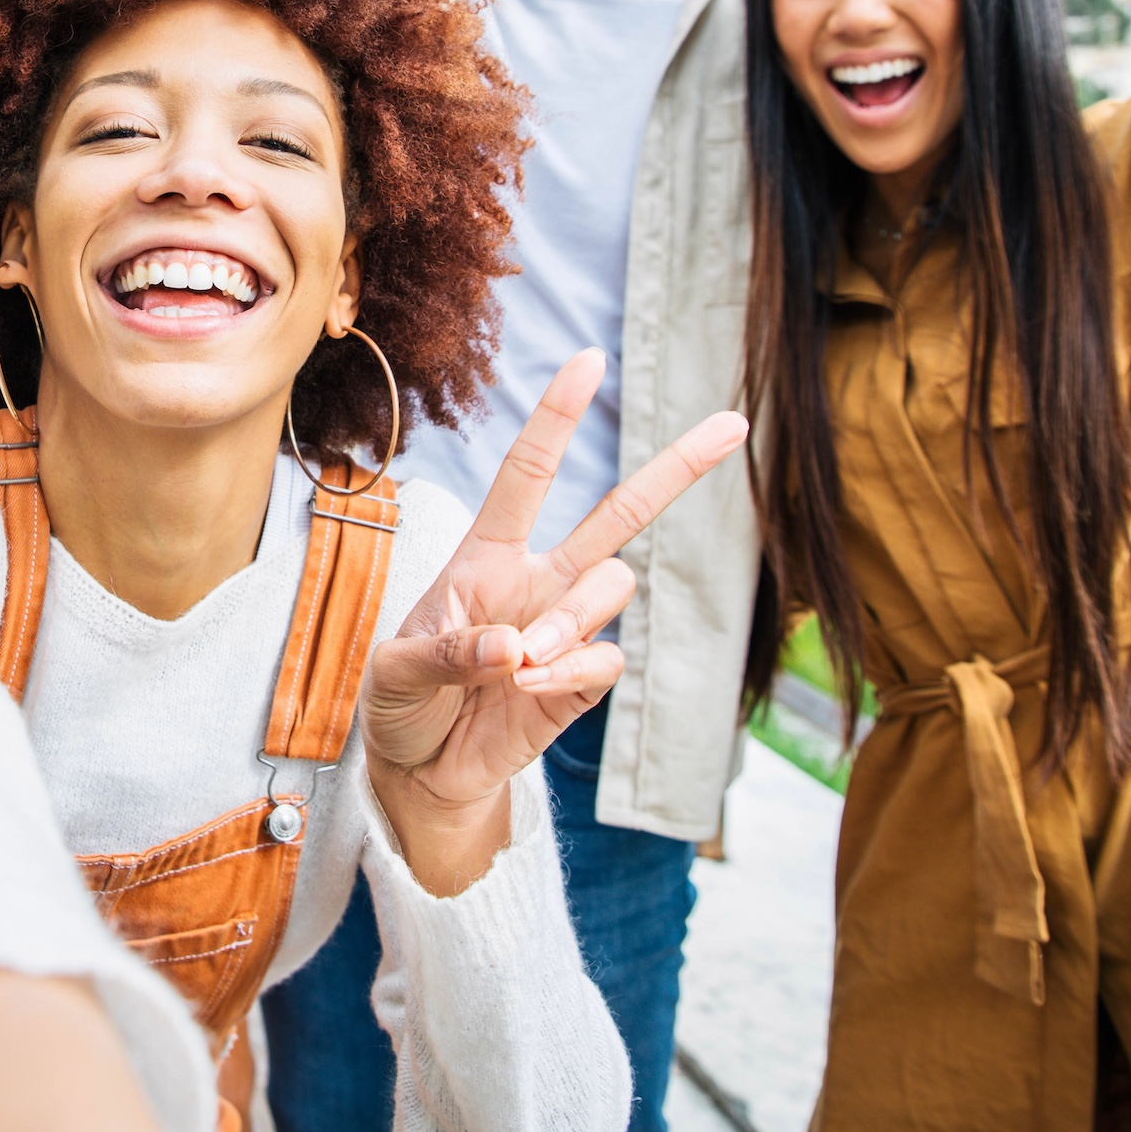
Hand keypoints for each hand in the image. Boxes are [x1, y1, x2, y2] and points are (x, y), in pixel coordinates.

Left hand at [361, 350, 747, 891]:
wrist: (421, 772)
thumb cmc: (402, 703)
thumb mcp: (397, 672)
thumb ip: (449, 654)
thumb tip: (515, 648)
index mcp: (486, 557)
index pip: (528, 474)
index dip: (557, 418)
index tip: (587, 359)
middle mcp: (537, 581)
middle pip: (619, 513)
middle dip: (676, 468)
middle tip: (733, 423)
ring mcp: (567, 629)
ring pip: (611, 587)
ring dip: (567, 620)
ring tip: (516, 664)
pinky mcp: (583, 678)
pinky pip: (607, 656)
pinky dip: (569, 671)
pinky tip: (529, 692)